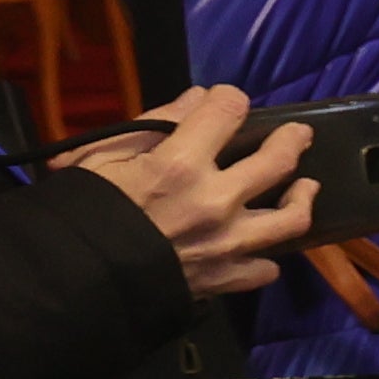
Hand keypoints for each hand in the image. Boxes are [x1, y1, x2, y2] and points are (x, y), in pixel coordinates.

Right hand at [73, 86, 317, 296]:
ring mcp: (227, 243)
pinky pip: (265, 268)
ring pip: (291, 218)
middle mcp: (215, 201)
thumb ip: (154, 124)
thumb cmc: (81, 211)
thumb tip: (196, 100)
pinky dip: (267, 257)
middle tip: (298, 134)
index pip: (228, 110)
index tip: (227, 102)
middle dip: (293, 139)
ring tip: (307, 186)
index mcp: (179, 164)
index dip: (230, 98)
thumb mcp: (102, 157)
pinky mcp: (225, 279)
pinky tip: (263, 246)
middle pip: (278, 159)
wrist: (71, 279)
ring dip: (303, 197)